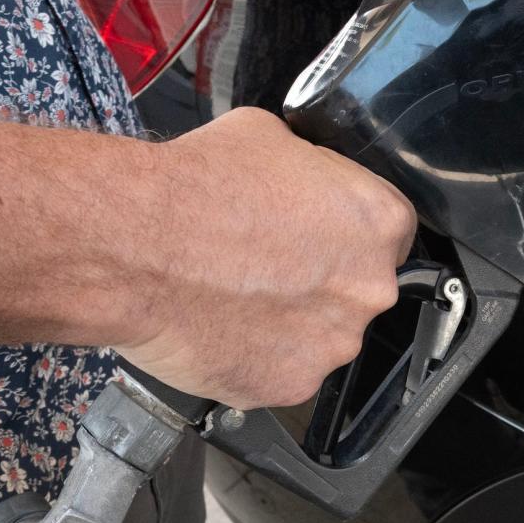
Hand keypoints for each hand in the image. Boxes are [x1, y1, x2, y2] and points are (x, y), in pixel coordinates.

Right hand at [115, 106, 416, 408]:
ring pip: (319, 335)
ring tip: (234, 293)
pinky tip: (219, 324)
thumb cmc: (196, 188)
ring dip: (288, 320)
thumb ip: (309, 170)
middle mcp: (368, 290)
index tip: (317, 233)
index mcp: (378, 223)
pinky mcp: (288, 386)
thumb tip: (304, 177)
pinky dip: (254, 355)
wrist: (135, 245)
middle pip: (356, 288)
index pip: (388, 232)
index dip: (346, 230)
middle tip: (266, 263)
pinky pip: (279, 370)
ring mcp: (331, 345)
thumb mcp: (269, 137)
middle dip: (318, 278)